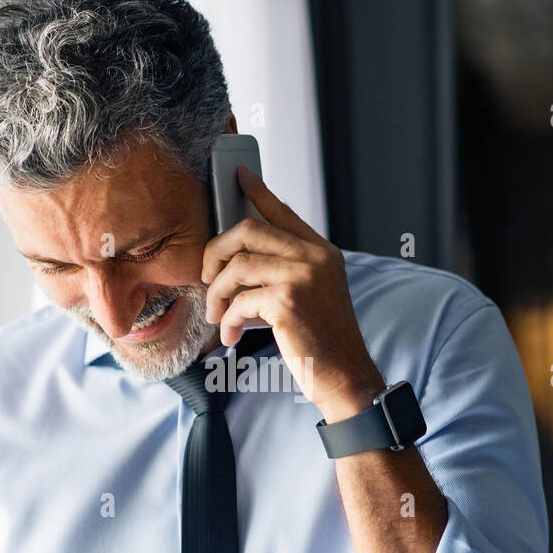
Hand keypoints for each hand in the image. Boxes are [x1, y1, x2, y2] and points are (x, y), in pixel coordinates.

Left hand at [202, 165, 384, 422]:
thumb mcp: (313, 295)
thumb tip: (237, 262)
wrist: (345, 376)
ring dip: (216, 292)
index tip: (238, 176)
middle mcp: (314, 257)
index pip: (282, 211)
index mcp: (322, 252)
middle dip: (216, 252)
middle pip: (248, 229)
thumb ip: (285, 271)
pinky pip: (238, 301)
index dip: (256, 191)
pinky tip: (230, 337)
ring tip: (216, 315)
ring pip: (236, 265)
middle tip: (207, 277)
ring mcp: (302, 277)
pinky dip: (227, 321)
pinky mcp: (287, 302)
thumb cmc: (324, 342)